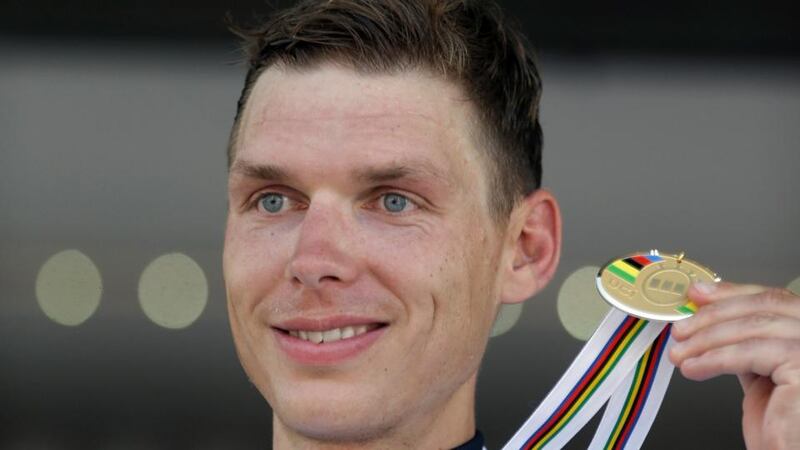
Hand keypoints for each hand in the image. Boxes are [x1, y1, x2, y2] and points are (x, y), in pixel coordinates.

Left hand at [670, 281, 799, 449]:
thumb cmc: (783, 426)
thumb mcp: (761, 372)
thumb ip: (746, 343)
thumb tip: (711, 318)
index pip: (774, 298)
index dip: (732, 293)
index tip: (698, 294)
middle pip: (765, 306)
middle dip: (713, 314)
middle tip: (681, 329)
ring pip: (754, 327)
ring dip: (707, 339)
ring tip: (681, 355)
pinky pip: (751, 352)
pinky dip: (714, 358)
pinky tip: (694, 368)